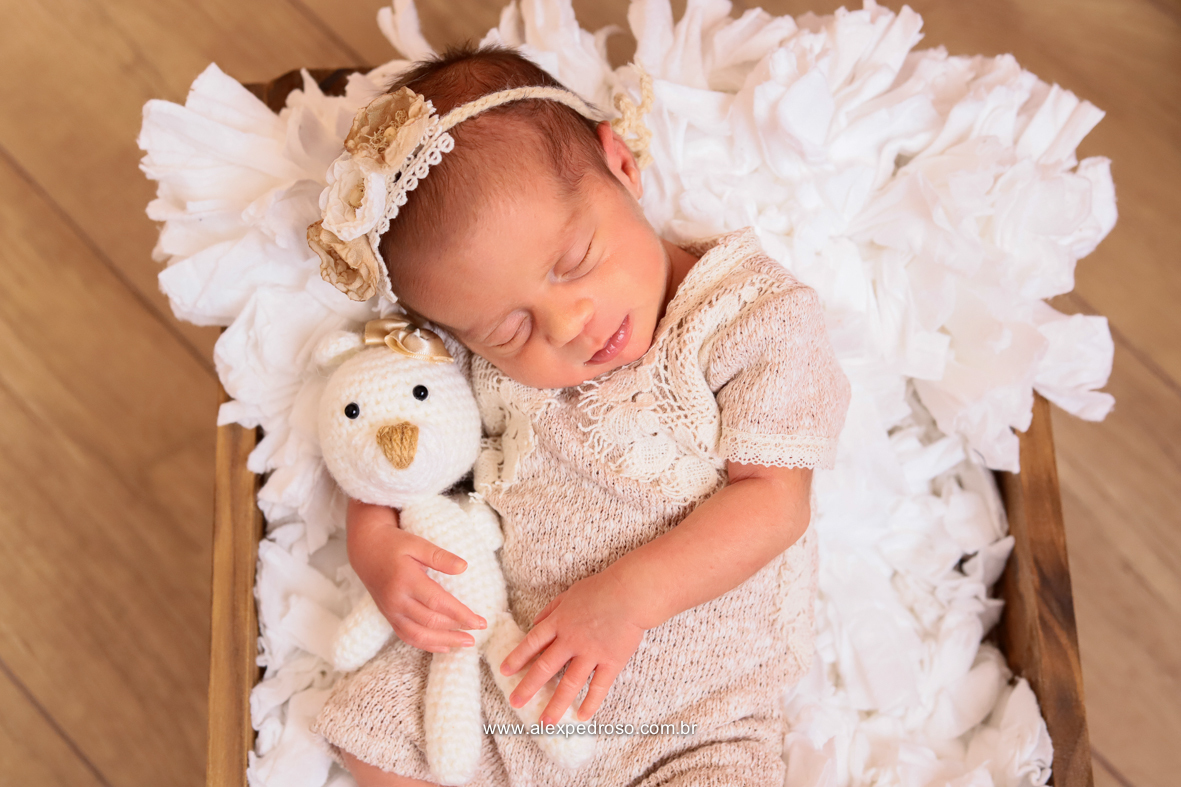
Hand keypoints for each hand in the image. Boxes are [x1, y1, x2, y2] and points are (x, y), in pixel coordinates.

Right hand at [345, 498, 486, 652]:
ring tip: (467, 643)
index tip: (480, 621)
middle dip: (457, 630)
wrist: (366, 550)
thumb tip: (464, 567)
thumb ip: (440, 556)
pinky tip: (444, 647)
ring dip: (445, 642)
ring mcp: (391, 611)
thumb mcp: (417, 543)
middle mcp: (397, 600)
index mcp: (406, 580)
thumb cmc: (394, 544)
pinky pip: (407, 636)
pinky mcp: (389, 617)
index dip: (460, 614)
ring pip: (419, 635)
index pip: (438, 603)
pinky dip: (426, 644)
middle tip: (480, 630)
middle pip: (430, 622)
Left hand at [499, 566, 647, 725]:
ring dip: (555, 705)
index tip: (504, 672)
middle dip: (528, 687)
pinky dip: (591, 703)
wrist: (632, 593)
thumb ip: (551, 610)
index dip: (517, 658)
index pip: (532, 643)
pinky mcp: (611, 661)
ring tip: (545, 723)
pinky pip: (599, 686)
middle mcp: (571, 640)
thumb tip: (535, 622)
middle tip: (515, 703)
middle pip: (545, 668)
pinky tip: (582, 717)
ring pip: (569, 684)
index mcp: (559, 622)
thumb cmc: (601, 590)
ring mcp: (591, 653)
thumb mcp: (569, 594)